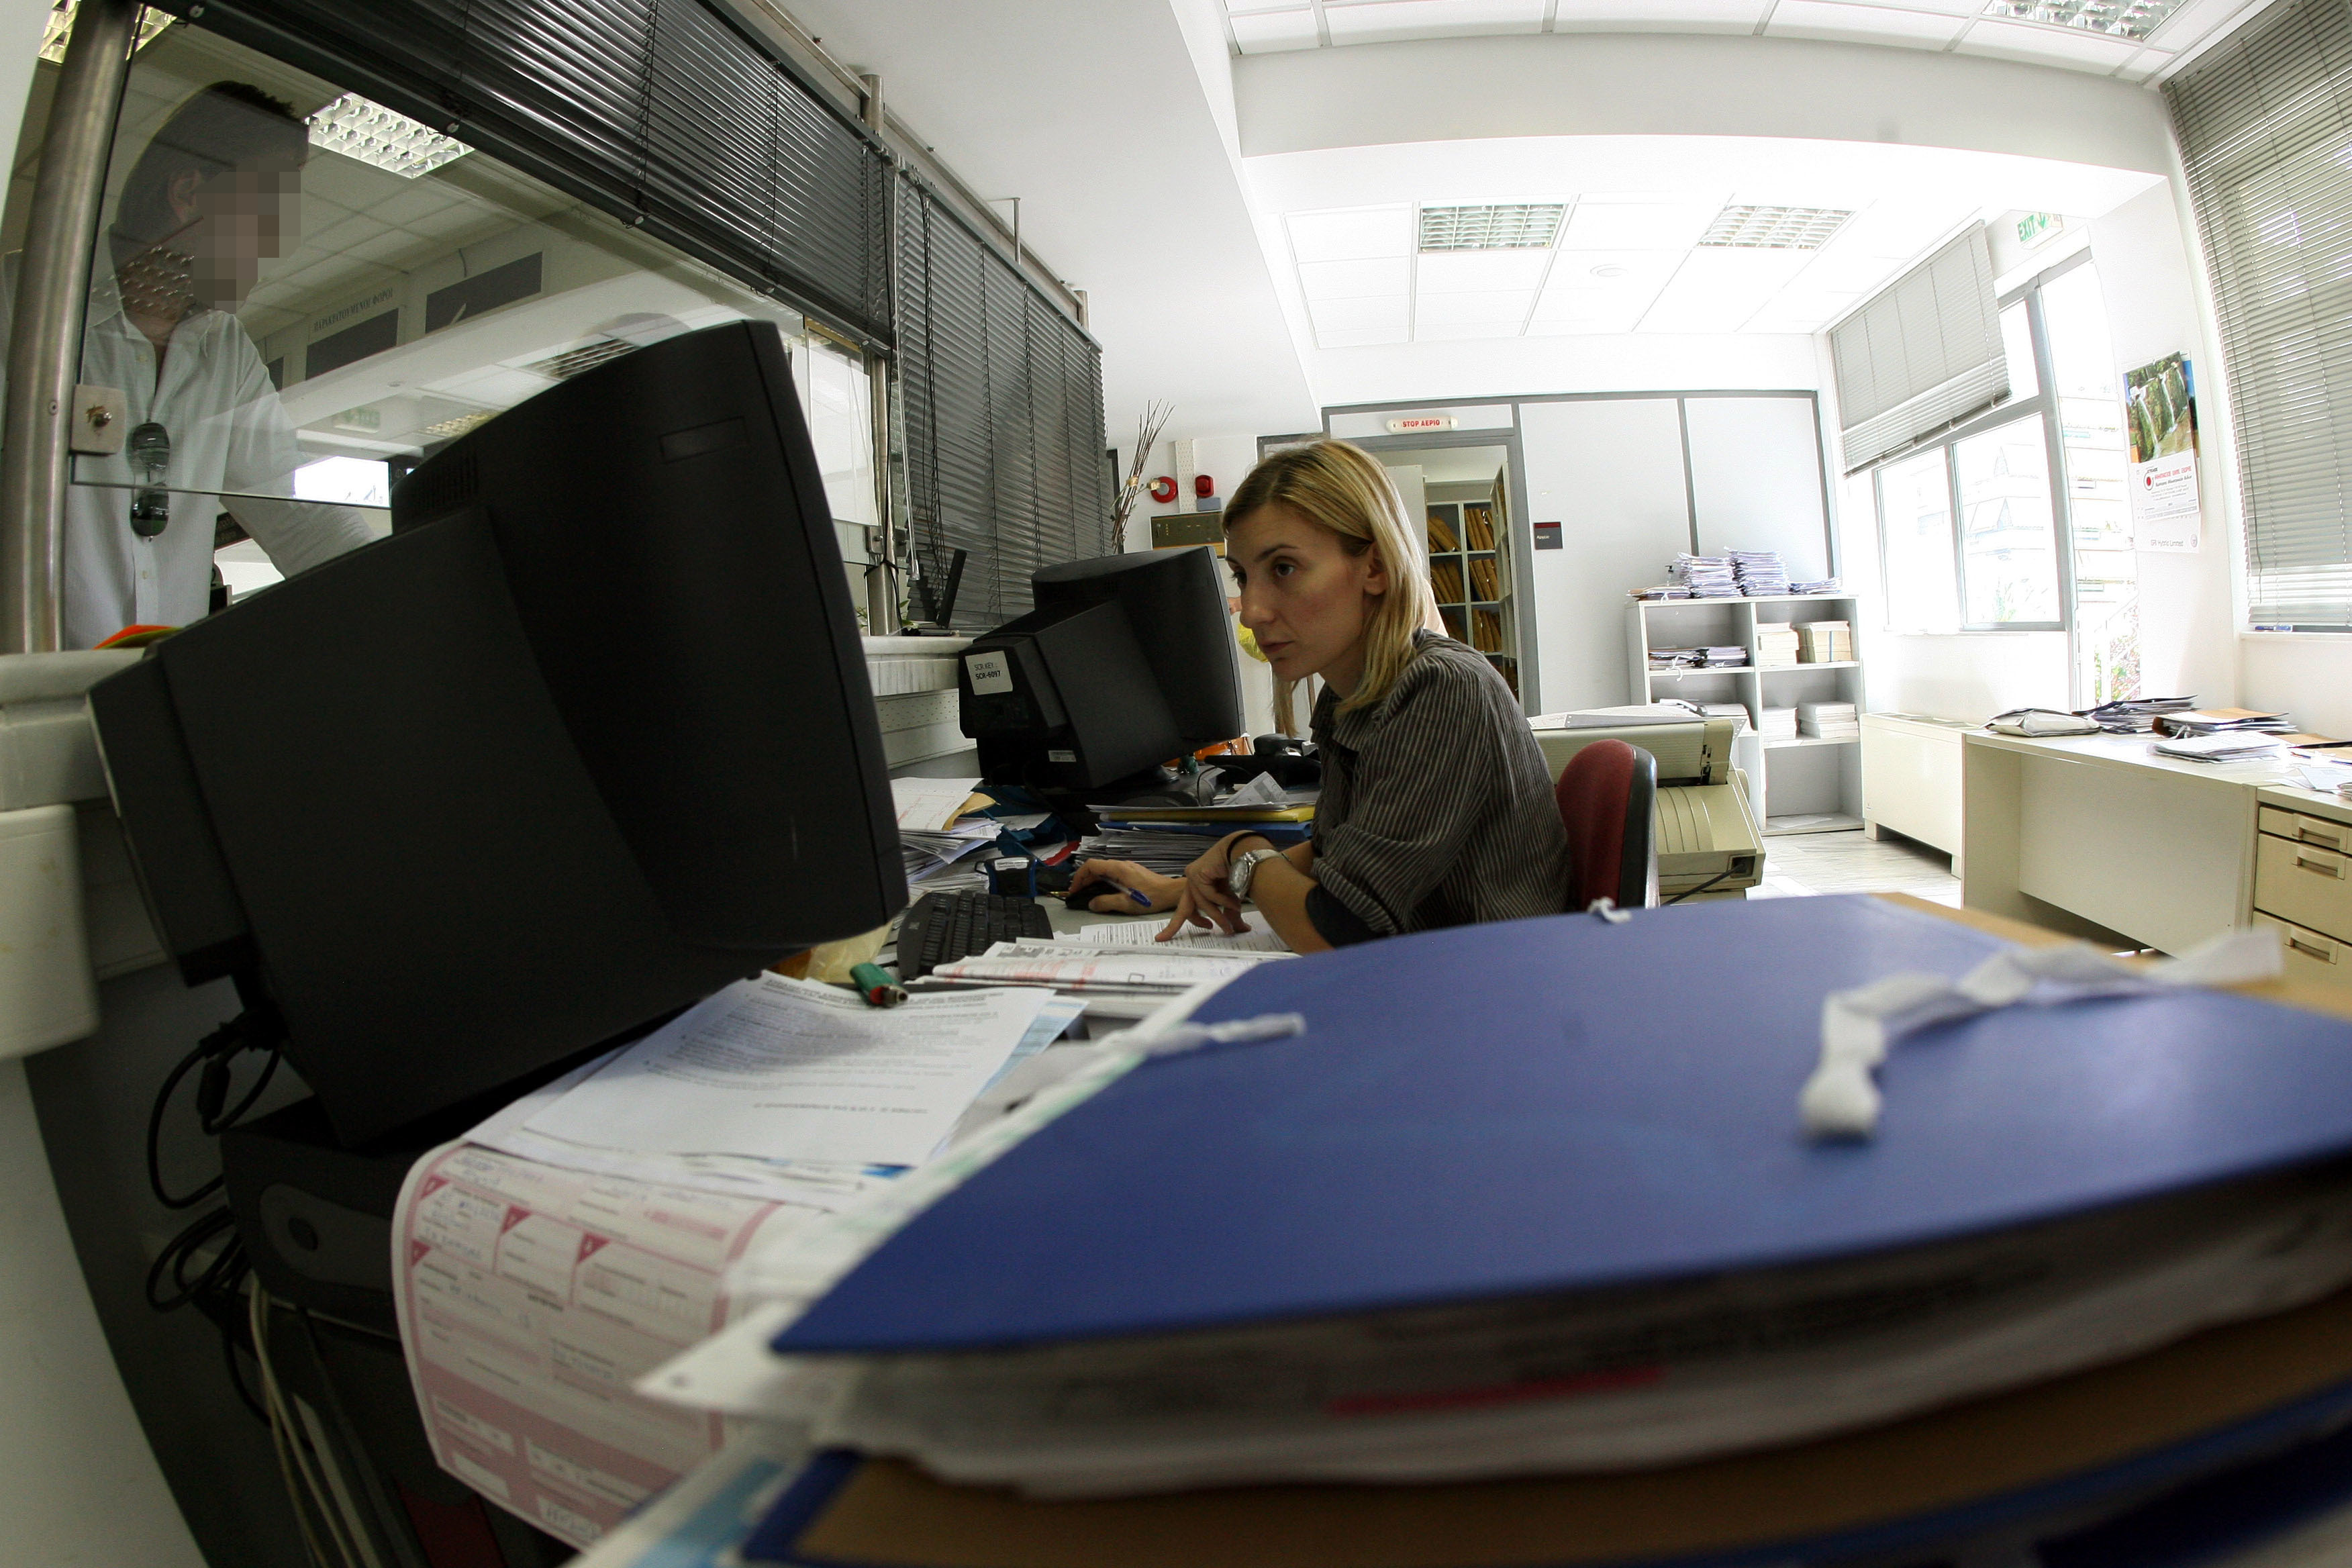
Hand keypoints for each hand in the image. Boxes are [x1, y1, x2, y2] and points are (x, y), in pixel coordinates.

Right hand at [1066, 859, 1180, 913]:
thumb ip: (1106, 903)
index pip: (1091, 865)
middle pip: (1096, 867)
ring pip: (1104, 871)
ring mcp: (1127, 868)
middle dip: (1084, 880)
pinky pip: (1112, 874)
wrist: (1172, 892)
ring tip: (1088, 894)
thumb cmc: (1152, 897)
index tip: (1074, 889)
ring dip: (1094, 881)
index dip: (1079, 876)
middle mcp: (1121, 865)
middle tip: (1078, 894)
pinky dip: (1103, 881)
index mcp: (1118, 869)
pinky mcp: (1132, 873)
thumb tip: (1091, 904)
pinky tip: (1104, 892)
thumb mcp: (1126, 904)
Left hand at [1160, 833, 1260, 940]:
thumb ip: (1232, 914)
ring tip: (1231, 924)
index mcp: (1199, 886)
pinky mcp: (1196, 873)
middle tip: (1162, 938)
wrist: (1243, 851)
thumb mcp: (1233, 898)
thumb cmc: (1239, 871)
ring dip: (1218, 916)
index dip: (1190, 921)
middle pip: (1183, 908)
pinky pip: (1208, 895)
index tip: (1182, 933)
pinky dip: (1223, 900)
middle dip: (1173, 925)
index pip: (1189, 907)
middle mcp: (1193, 881)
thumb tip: (1242, 929)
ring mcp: (1193, 876)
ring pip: (1202, 904)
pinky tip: (1234, 899)